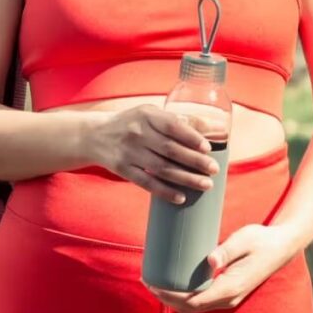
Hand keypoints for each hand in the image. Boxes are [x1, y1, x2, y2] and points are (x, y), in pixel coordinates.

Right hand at [84, 104, 220, 203]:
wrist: (94, 136)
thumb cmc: (132, 123)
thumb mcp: (151, 114)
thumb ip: (181, 120)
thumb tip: (217, 126)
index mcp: (147, 115)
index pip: (172, 126)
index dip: (191, 137)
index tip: (208, 148)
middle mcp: (137, 133)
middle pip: (170, 149)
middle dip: (194, 161)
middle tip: (213, 170)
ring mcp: (128, 152)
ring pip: (161, 168)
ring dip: (185, 178)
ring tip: (205, 184)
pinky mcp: (122, 169)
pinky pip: (146, 182)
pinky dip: (164, 191)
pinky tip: (180, 197)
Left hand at [146, 223, 302, 312]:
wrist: (282, 247)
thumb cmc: (261, 240)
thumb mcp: (245, 240)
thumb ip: (227, 250)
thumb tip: (210, 260)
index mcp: (230, 288)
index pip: (193, 300)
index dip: (170, 295)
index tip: (153, 283)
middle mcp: (228, 298)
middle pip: (189, 307)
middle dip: (165, 297)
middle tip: (146, 280)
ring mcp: (228, 298)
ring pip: (194, 307)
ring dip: (172, 298)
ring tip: (153, 282)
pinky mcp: (226, 292)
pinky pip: (200, 300)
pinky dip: (182, 296)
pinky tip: (170, 283)